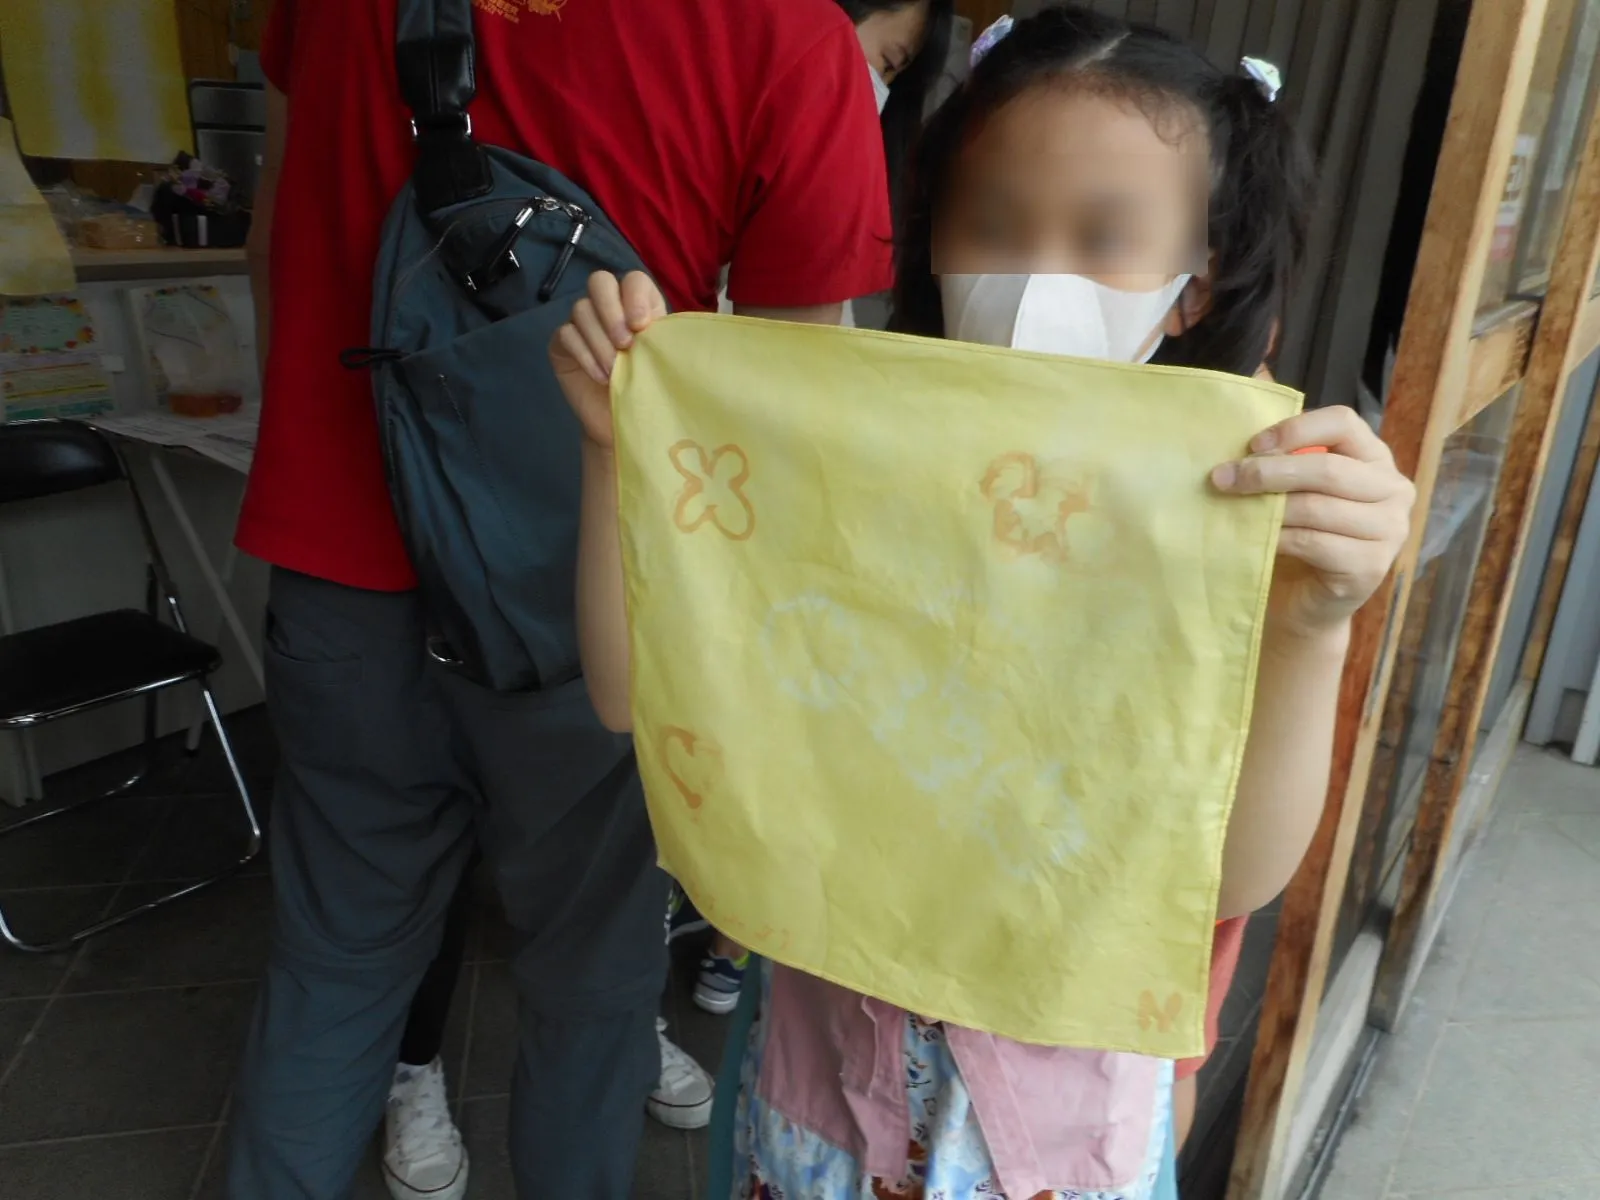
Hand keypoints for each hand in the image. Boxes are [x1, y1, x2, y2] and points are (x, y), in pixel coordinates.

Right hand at [550, 271, 667, 449]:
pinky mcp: (561, 344)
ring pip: (581, 309)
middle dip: (612, 311)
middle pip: (599, 281)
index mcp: (639, 305)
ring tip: (614, 371)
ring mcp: (582, 324)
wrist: (621, 424)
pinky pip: (566, 334)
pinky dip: (584, 354)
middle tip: (625, 344)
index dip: (635, 296)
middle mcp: (609, 308)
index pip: (633, 280)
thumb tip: (653, 322)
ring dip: (600, 340)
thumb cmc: (648, 391)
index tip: (642, 326)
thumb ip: (658, 336)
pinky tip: (599, 376)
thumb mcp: (662, 361)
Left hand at [1211, 406, 1414, 641]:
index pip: (1344, 423)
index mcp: (1375, 459)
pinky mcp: (1371, 567)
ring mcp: (1389, 531)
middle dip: (1269, 472)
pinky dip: (1277, 538)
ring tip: (1233, 507)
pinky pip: (1314, 543)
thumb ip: (1283, 457)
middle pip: (1329, 469)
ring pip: (1318, 507)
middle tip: (1224, 478)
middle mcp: (1393, 490)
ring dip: (1267, 507)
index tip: (1252, 445)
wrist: (1302, 601)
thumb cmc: (1296, 535)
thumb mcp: (1292, 488)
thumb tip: (1245, 422)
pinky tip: (1256, 539)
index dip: (1295, 429)